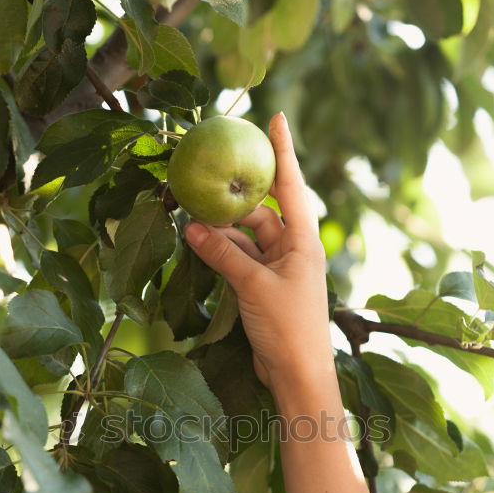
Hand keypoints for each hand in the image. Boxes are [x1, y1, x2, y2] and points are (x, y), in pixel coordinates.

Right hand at [184, 112, 331, 391]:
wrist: (298, 374)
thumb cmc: (288, 327)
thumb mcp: (253, 286)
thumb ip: (224, 255)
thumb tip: (192, 226)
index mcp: (303, 242)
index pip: (291, 186)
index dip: (284, 151)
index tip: (276, 118)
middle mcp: (293, 251)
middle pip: (261, 213)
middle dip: (233, 201)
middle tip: (202, 184)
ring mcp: (278, 270)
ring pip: (246, 239)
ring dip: (222, 232)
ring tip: (190, 220)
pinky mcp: (264, 289)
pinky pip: (240, 261)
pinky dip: (222, 254)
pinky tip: (199, 246)